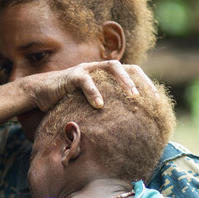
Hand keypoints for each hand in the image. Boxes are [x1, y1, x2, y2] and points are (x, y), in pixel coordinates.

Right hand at [25, 61, 155, 111]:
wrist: (40, 93)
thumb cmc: (66, 102)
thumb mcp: (89, 105)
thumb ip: (105, 110)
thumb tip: (123, 130)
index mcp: (106, 76)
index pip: (133, 73)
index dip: (147, 84)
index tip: (158, 101)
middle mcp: (99, 69)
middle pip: (127, 67)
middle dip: (141, 80)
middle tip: (150, 98)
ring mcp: (86, 70)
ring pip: (111, 67)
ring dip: (124, 81)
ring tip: (134, 96)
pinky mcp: (72, 76)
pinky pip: (86, 81)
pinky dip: (94, 93)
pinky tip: (99, 106)